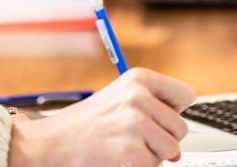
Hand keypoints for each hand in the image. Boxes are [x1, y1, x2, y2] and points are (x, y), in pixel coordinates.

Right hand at [7, 68, 195, 166]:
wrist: (50, 144)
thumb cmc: (84, 124)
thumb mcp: (118, 99)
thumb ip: (152, 110)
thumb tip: (178, 146)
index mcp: (139, 78)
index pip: (185, 95)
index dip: (171, 111)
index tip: (155, 118)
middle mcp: (140, 96)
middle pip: (180, 127)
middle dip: (161, 138)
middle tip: (129, 137)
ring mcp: (136, 123)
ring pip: (171, 149)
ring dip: (151, 154)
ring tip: (122, 146)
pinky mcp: (133, 150)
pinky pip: (154, 166)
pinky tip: (117, 157)